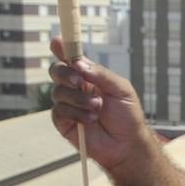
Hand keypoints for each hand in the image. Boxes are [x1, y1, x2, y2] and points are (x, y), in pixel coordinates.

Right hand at [48, 37, 153, 174]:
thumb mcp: (121, 89)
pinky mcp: (63, 122)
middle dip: (66, 74)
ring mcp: (68, 104)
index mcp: (89, 77)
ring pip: (58, 92)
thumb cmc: (127, 116)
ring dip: (79, 99)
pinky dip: (75, 114)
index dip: (62, 48)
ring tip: (97, 109)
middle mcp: (76, 88)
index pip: (71, 59)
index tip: (57, 41)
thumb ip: (101, 74)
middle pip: (57, 71)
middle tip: (81, 82)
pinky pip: (59, 111)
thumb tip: (80, 64)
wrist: (127, 144)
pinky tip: (90, 120)